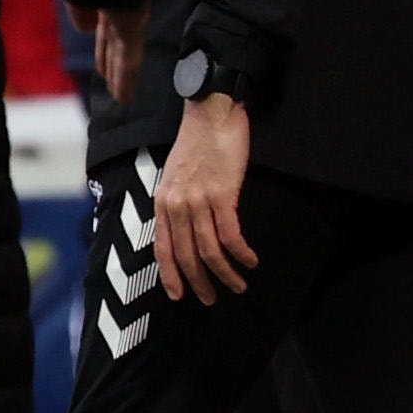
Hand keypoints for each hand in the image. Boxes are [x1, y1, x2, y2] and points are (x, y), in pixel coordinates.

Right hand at [85, 1, 147, 105]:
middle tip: (113, 82)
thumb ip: (79, 9)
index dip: (102, 46)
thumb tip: (83, 29)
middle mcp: (122, 13)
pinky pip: (127, 64)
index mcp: (108, 0)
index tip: (101, 59)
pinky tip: (124, 99)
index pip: (105, 30)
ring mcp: (129, 23)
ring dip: (120, 80)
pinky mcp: (131, 32)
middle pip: (115, 47)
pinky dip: (124, 83)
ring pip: (123, 60)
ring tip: (121, 98)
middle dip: (113, 65)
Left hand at [153, 93, 255, 300]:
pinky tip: (250, 261)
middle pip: (186, 254)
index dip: (171, 274)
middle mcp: (175, 205)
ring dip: (225, 273)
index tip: (179, 296)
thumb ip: (177, 203)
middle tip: (212, 299)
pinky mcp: (221, 194)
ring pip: (209, 249)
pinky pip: (230, 234)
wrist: (210, 113)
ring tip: (238, 285)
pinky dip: (241, 253)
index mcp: (162, 202)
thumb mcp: (176, 176)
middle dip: (199, 282)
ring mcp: (197, 200)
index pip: (162, 248)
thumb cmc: (197, 144)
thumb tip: (186, 230)